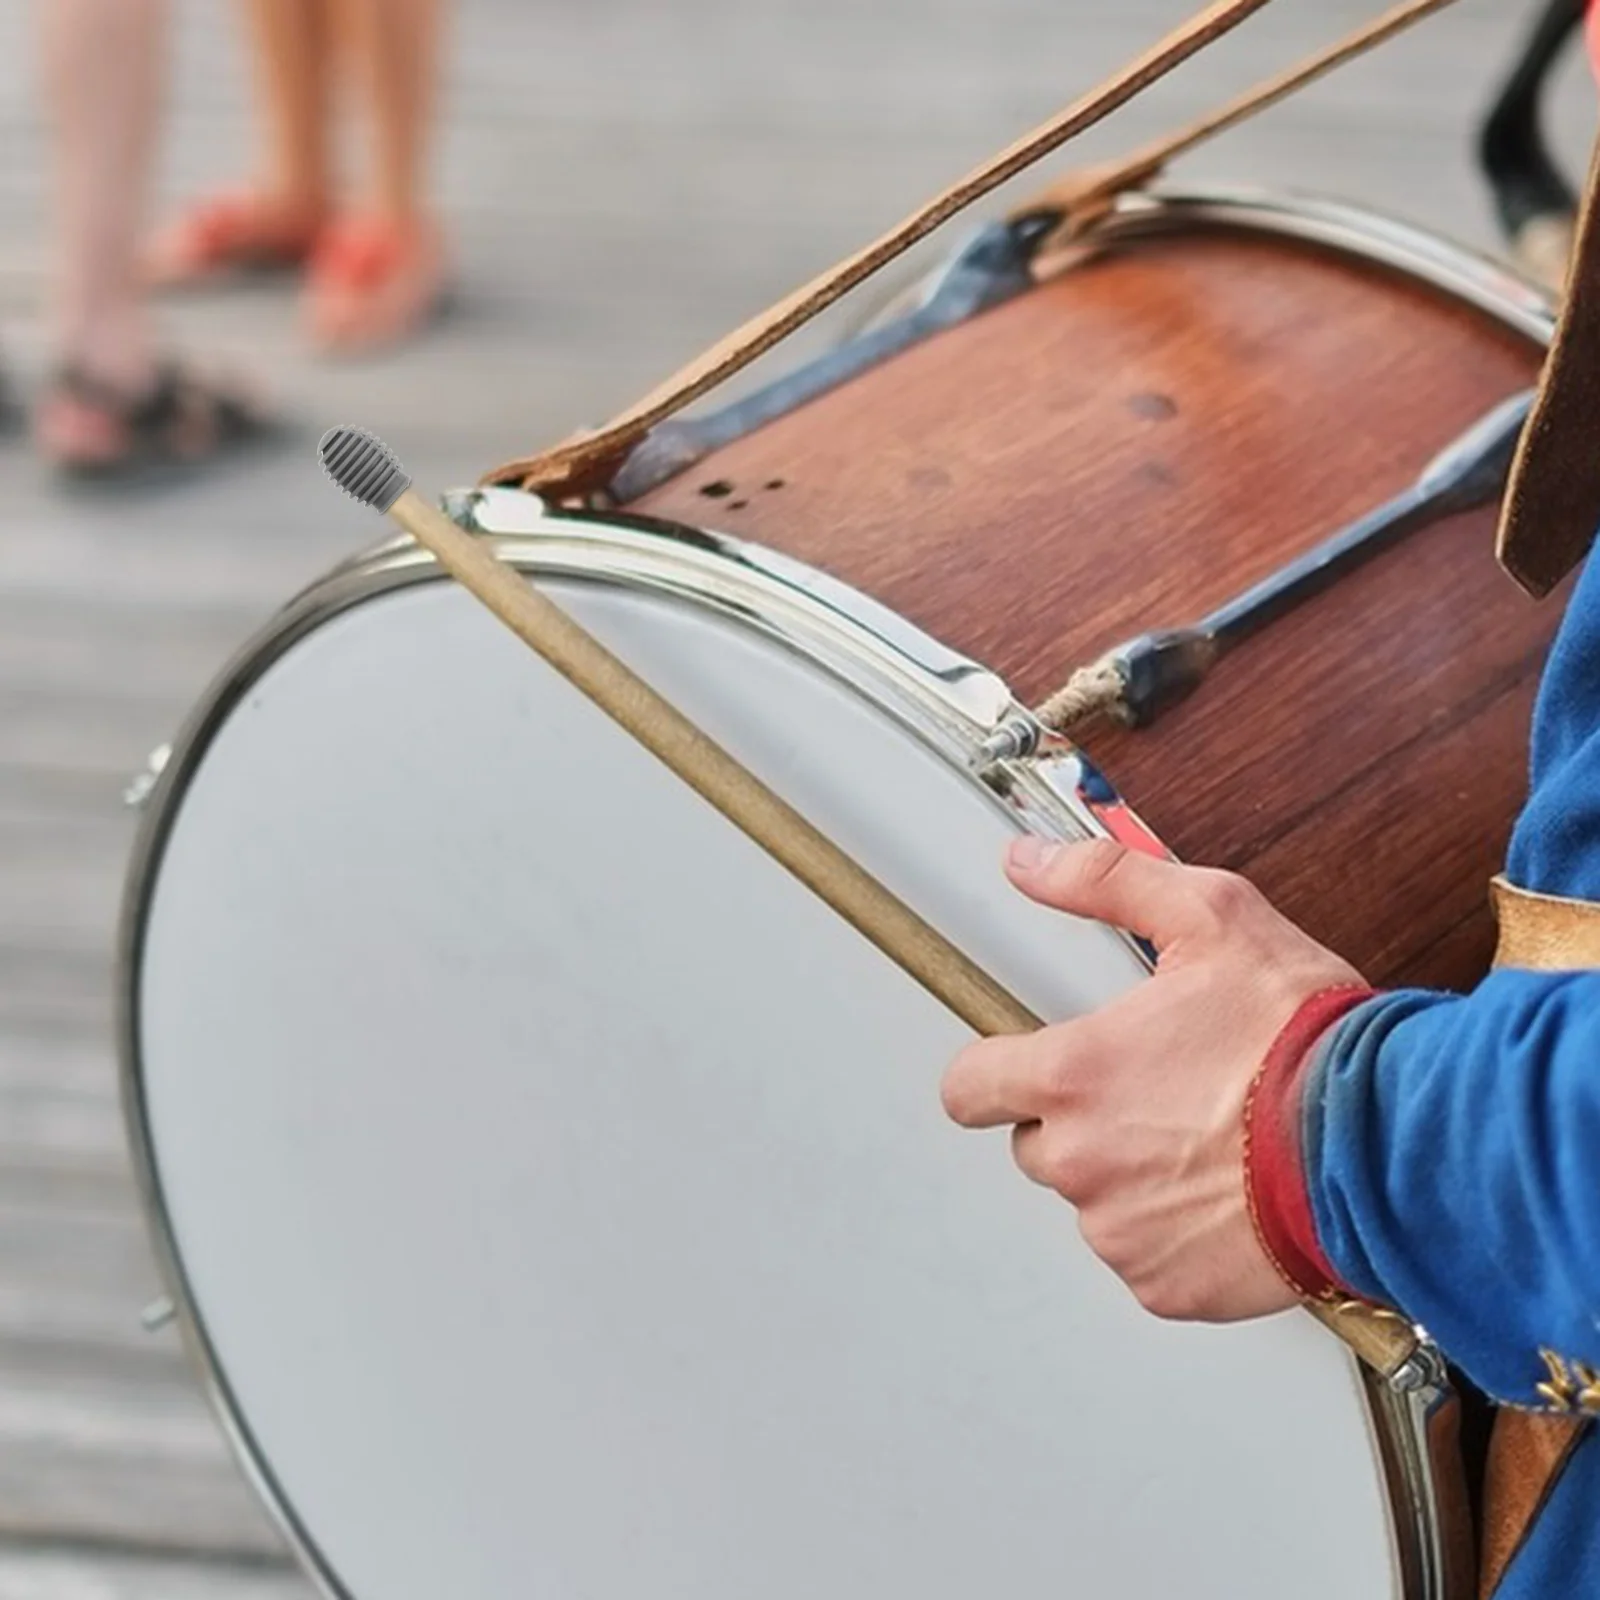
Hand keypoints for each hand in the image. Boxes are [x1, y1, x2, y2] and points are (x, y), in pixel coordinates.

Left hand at [940, 837, 1362, 1321]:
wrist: (1391, 1142)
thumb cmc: (1307, 1037)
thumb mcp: (1210, 918)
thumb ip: (1104, 882)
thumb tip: (1029, 863)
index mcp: (1073, 1075)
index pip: (969, 1088)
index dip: (993, 1074)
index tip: (1020, 1068)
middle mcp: (1082, 1160)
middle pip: (1038, 1144)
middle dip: (1081, 1121)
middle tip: (1157, 1093)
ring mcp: (1121, 1231)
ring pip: (1096, 1201)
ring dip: (1132, 1177)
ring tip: (1210, 1141)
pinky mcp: (1167, 1286)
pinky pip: (1145, 1258)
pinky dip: (1176, 1234)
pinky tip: (1231, 1194)